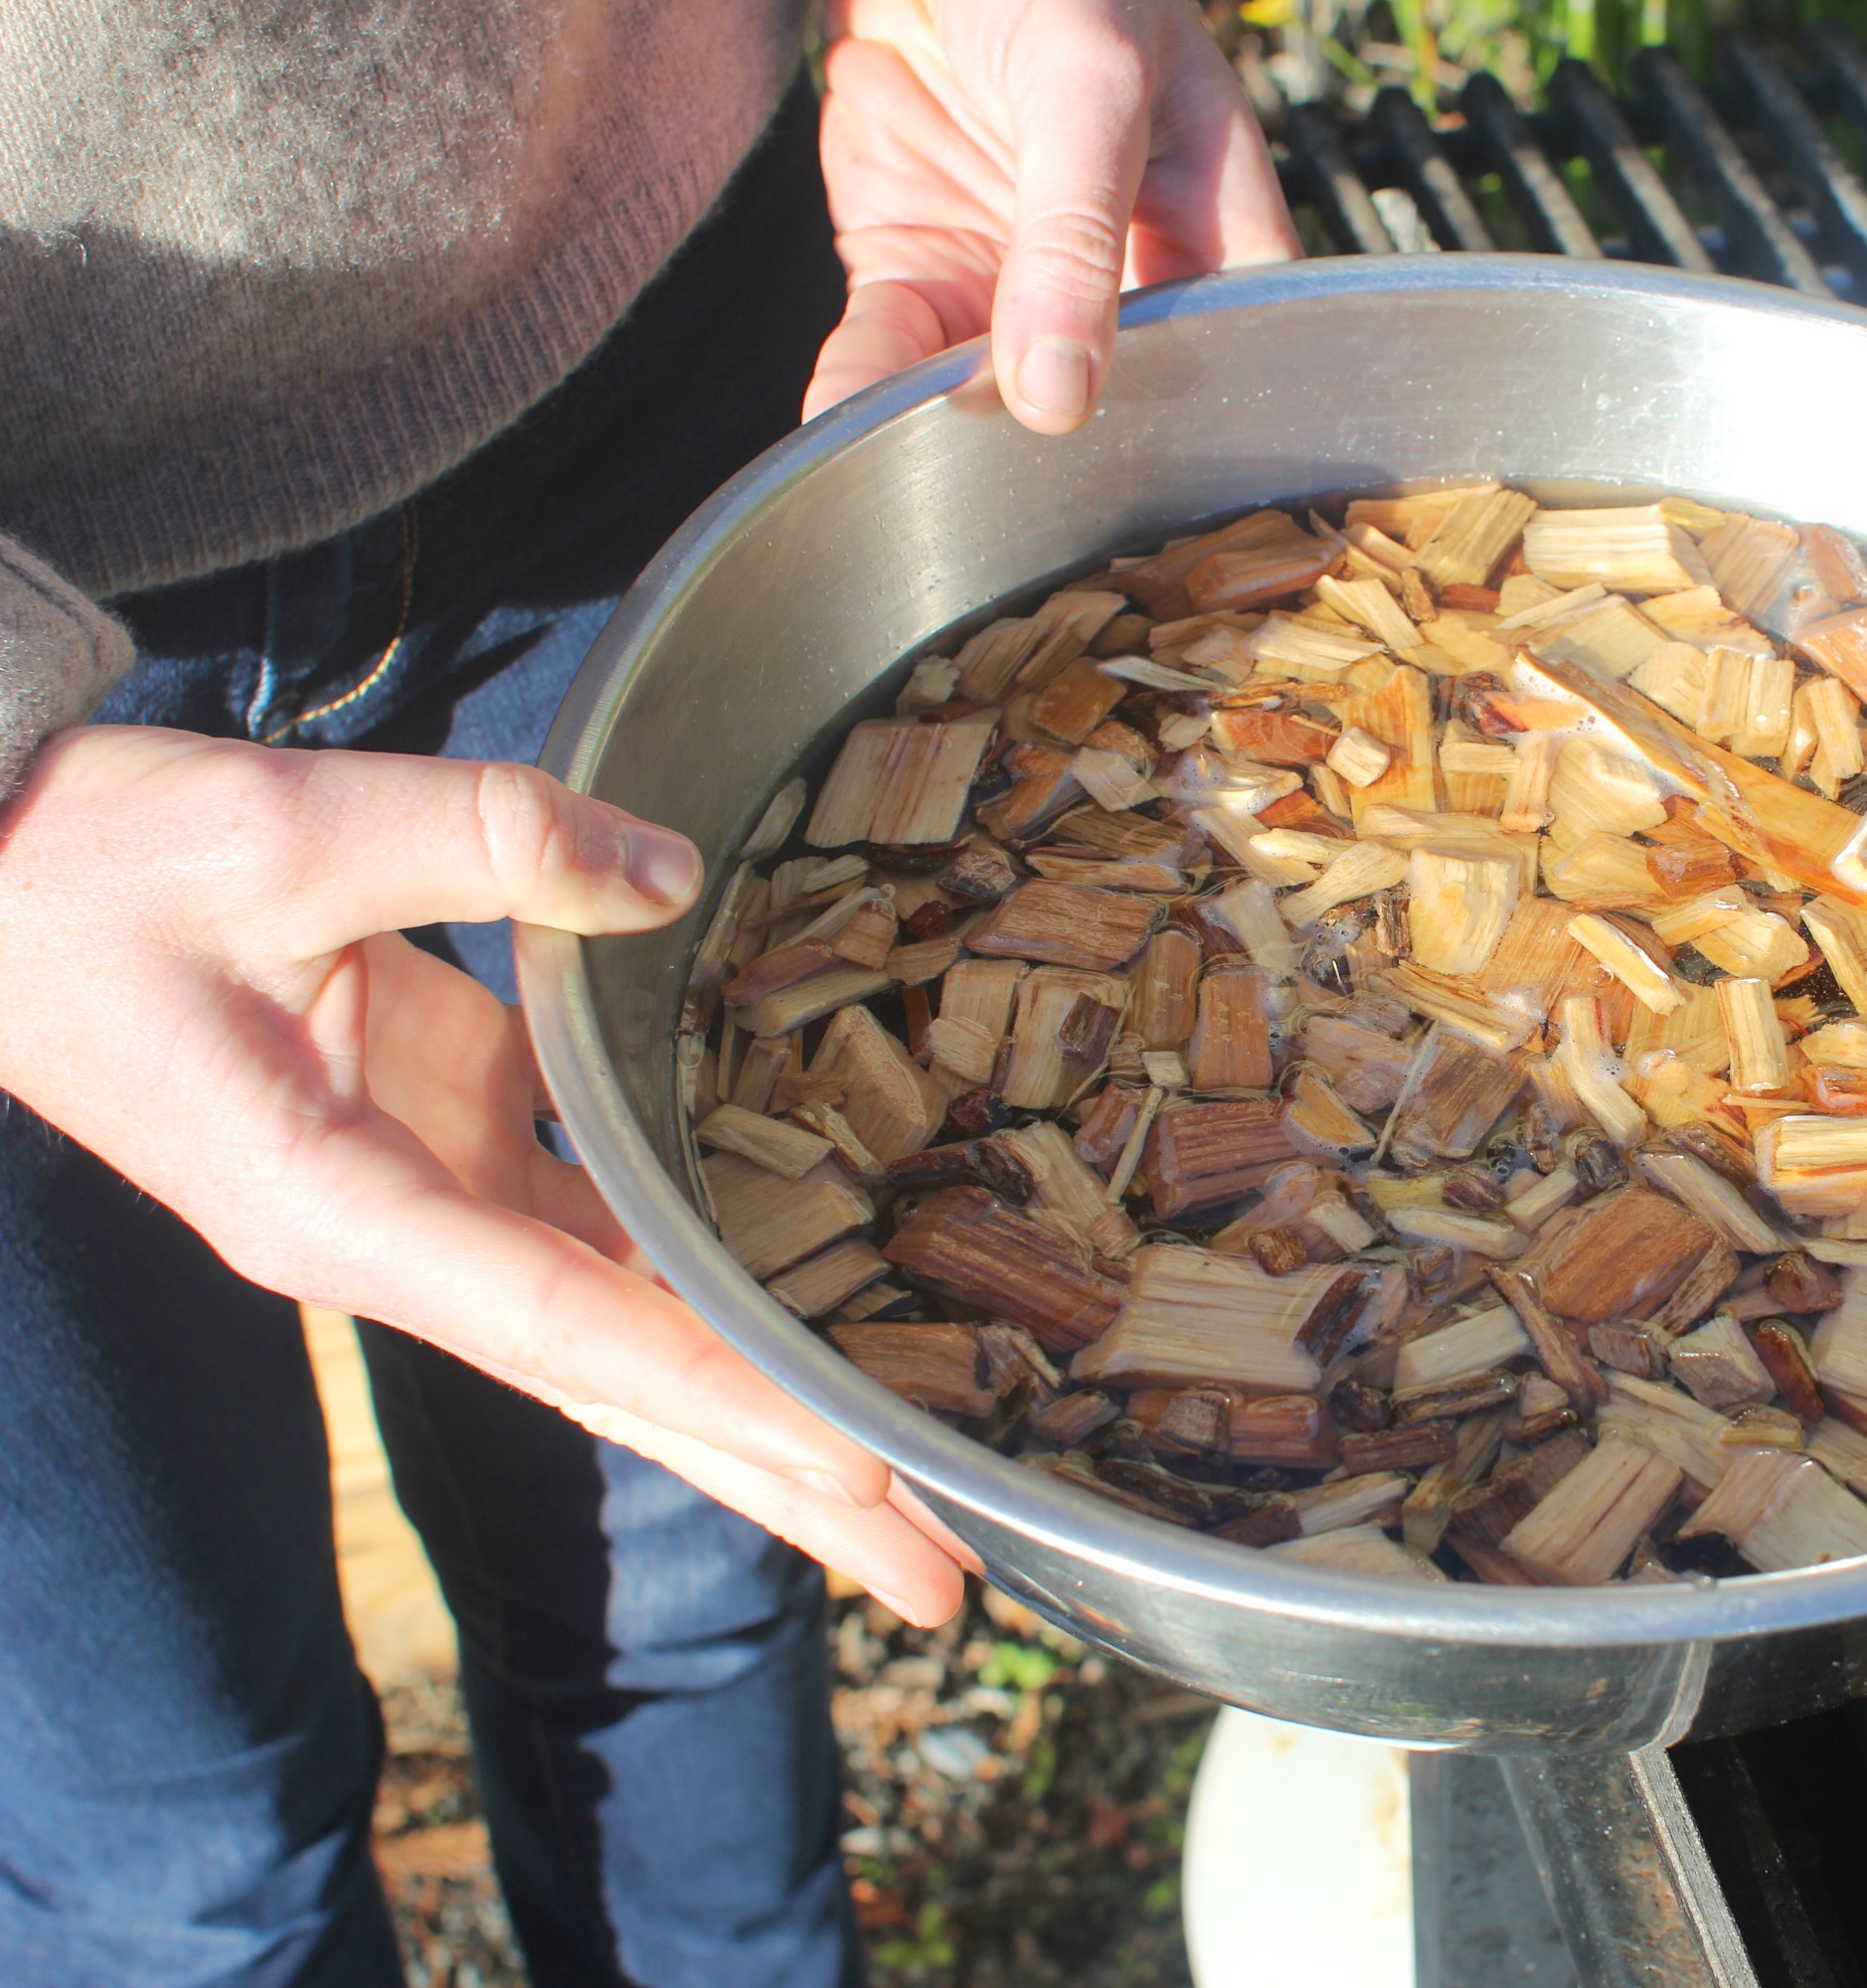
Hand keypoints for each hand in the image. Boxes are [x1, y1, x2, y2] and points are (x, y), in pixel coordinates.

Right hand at [0, 728, 975, 1623]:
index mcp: (336, 1208)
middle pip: (627, 1392)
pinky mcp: (444, 1135)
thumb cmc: (98, 867)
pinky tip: (805, 1313)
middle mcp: (395, 1239)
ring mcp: (425, 1197)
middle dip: (784, 1486)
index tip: (858, 1469)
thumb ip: (487, 838)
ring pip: (629, 1332)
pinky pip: (600, 1230)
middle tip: (940, 1575)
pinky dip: (702, 1281)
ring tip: (906, 1489)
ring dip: (764, 1408)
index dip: (723, 1397)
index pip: (569, 1328)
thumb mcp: (284, 829)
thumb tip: (666, 877)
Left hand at [806, 0, 1298, 426]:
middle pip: (1108, 401)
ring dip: (948, 423)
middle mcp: (1120, 276)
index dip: (1197, 429)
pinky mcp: (922, 272)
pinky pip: (899, 347)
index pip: (1229, 361)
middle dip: (1058, 442)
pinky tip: (849, 404)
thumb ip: (1078, 238)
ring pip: (992, 390)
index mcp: (1212, 234)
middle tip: (1013, 467)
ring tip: (915, 442)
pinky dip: (868, 379)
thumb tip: (1060, 394)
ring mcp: (1016, 281)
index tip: (1138, 467)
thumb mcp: (1089, 85)